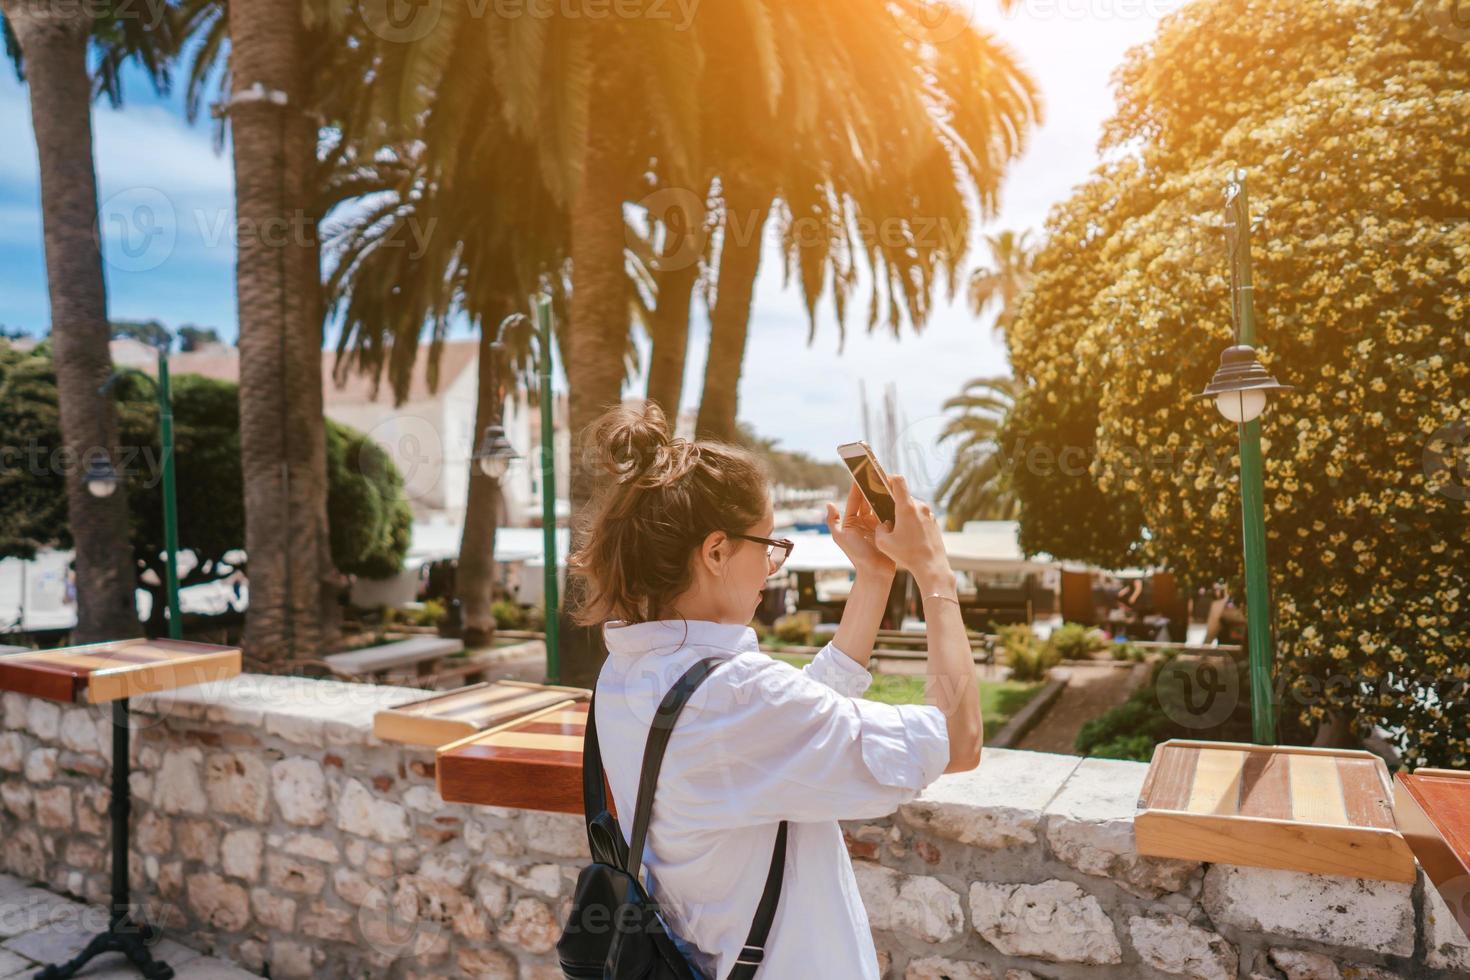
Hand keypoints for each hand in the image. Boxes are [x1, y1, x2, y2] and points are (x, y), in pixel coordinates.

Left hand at [827, 482, 895, 576]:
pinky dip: (892, 505)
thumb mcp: (841, 537)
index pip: (855, 499)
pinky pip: (889, 513)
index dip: (857, 486)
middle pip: (868, 500)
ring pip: (879, 505)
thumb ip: (833, 521)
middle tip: (877, 473)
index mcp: (851, 520)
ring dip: (882, 494)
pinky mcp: (888, 528)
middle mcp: (864, 520)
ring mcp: (877, 524)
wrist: (875, 571)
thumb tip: (828, 504)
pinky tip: (896, 495)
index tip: (861, 473)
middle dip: (872, 487)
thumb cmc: (856, 554)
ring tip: (887, 481)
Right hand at [873, 474, 952, 589]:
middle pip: (903, 496)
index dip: (889, 477)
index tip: (881, 481)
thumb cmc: (908, 555)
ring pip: (911, 507)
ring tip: (897, 530)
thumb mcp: (884, 543)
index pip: (898, 481)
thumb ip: (879, 529)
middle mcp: (920, 507)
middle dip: (893, 503)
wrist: (932, 566)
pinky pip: (920, 516)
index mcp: (907, 507)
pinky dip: (912, 521)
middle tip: (884, 513)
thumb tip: (884, 523)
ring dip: (903, 514)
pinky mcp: (934, 522)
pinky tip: (908, 536)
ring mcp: (929, 514)